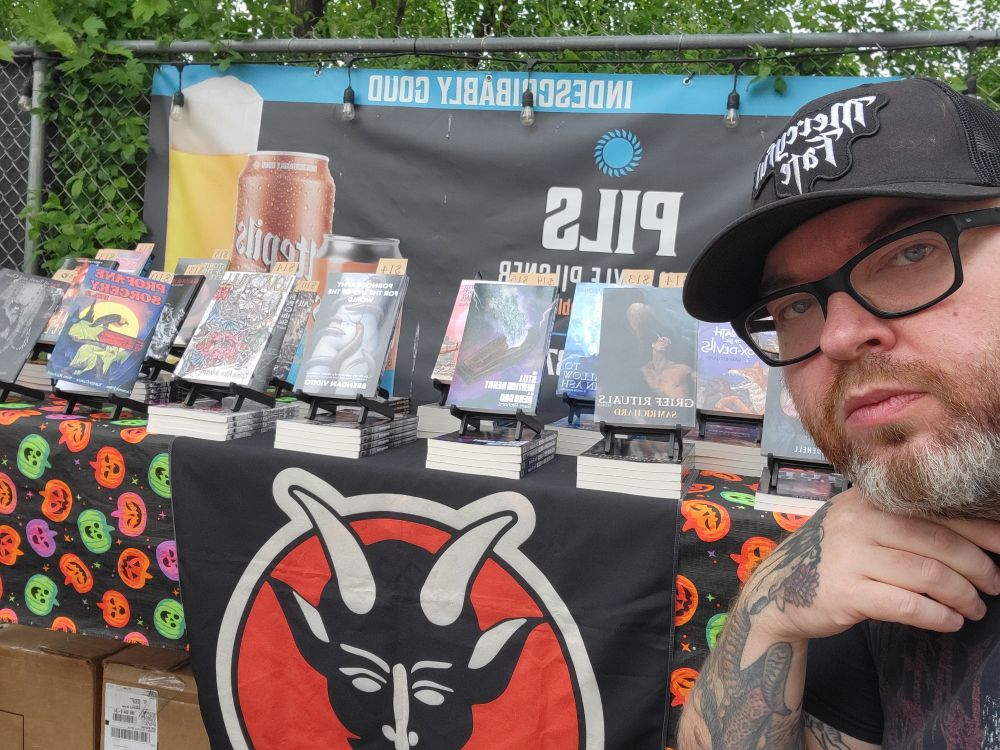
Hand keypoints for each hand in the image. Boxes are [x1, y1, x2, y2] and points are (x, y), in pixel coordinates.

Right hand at [746, 488, 999, 641]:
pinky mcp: (845, 592)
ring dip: (961, 596)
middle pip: (936, 542)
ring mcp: (849, 556)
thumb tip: (969, 536)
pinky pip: (906, 605)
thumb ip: (898, 523)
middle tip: (994, 586)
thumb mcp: (857, 526)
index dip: (978, 529)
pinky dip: (937, 616)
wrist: (777, 590)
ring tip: (974, 609)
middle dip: (976, 567)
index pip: (934, 510)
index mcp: (866, 500)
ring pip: (926, 575)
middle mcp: (857, 522)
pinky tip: (950, 622)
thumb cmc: (830, 559)